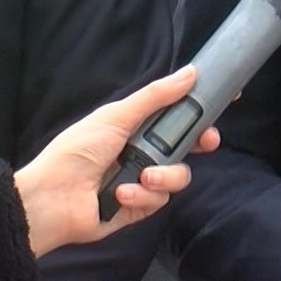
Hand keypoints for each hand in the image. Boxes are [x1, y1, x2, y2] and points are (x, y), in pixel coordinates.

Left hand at [14, 67, 221, 256]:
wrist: (52, 197)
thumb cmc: (78, 149)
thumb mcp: (117, 115)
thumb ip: (156, 96)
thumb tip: (190, 73)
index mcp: (137, 126)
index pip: (177, 114)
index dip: (202, 109)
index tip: (228, 99)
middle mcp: (143, 151)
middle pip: (187, 145)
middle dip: (200, 142)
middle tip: (207, 141)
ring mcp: (143, 180)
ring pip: (179, 175)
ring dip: (164, 175)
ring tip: (143, 177)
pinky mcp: (139, 207)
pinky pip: (159, 200)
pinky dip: (141, 196)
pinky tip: (121, 194)